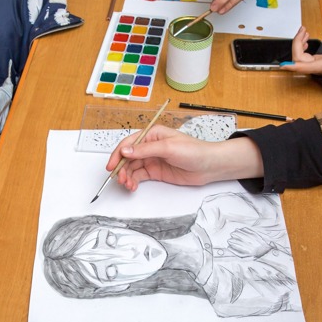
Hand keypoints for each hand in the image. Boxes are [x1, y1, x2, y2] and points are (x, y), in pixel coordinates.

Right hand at [106, 126, 263, 191]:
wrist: (209, 166)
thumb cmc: (194, 151)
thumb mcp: (168, 148)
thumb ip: (146, 150)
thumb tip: (126, 151)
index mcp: (152, 134)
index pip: (129, 143)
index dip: (118, 154)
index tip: (111, 165)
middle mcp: (150, 146)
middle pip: (128, 157)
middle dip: (121, 168)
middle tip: (120, 179)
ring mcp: (152, 159)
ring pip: (132, 168)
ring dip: (127, 176)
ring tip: (128, 185)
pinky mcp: (156, 171)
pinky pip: (139, 176)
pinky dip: (134, 181)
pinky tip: (133, 186)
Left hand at [280, 26, 321, 75]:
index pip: (304, 67)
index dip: (293, 66)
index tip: (283, 65)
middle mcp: (316, 67)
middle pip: (298, 58)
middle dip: (297, 43)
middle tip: (303, 29)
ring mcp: (314, 64)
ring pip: (299, 56)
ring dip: (298, 42)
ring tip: (304, 31)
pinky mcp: (315, 61)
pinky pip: (302, 54)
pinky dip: (302, 45)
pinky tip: (305, 39)